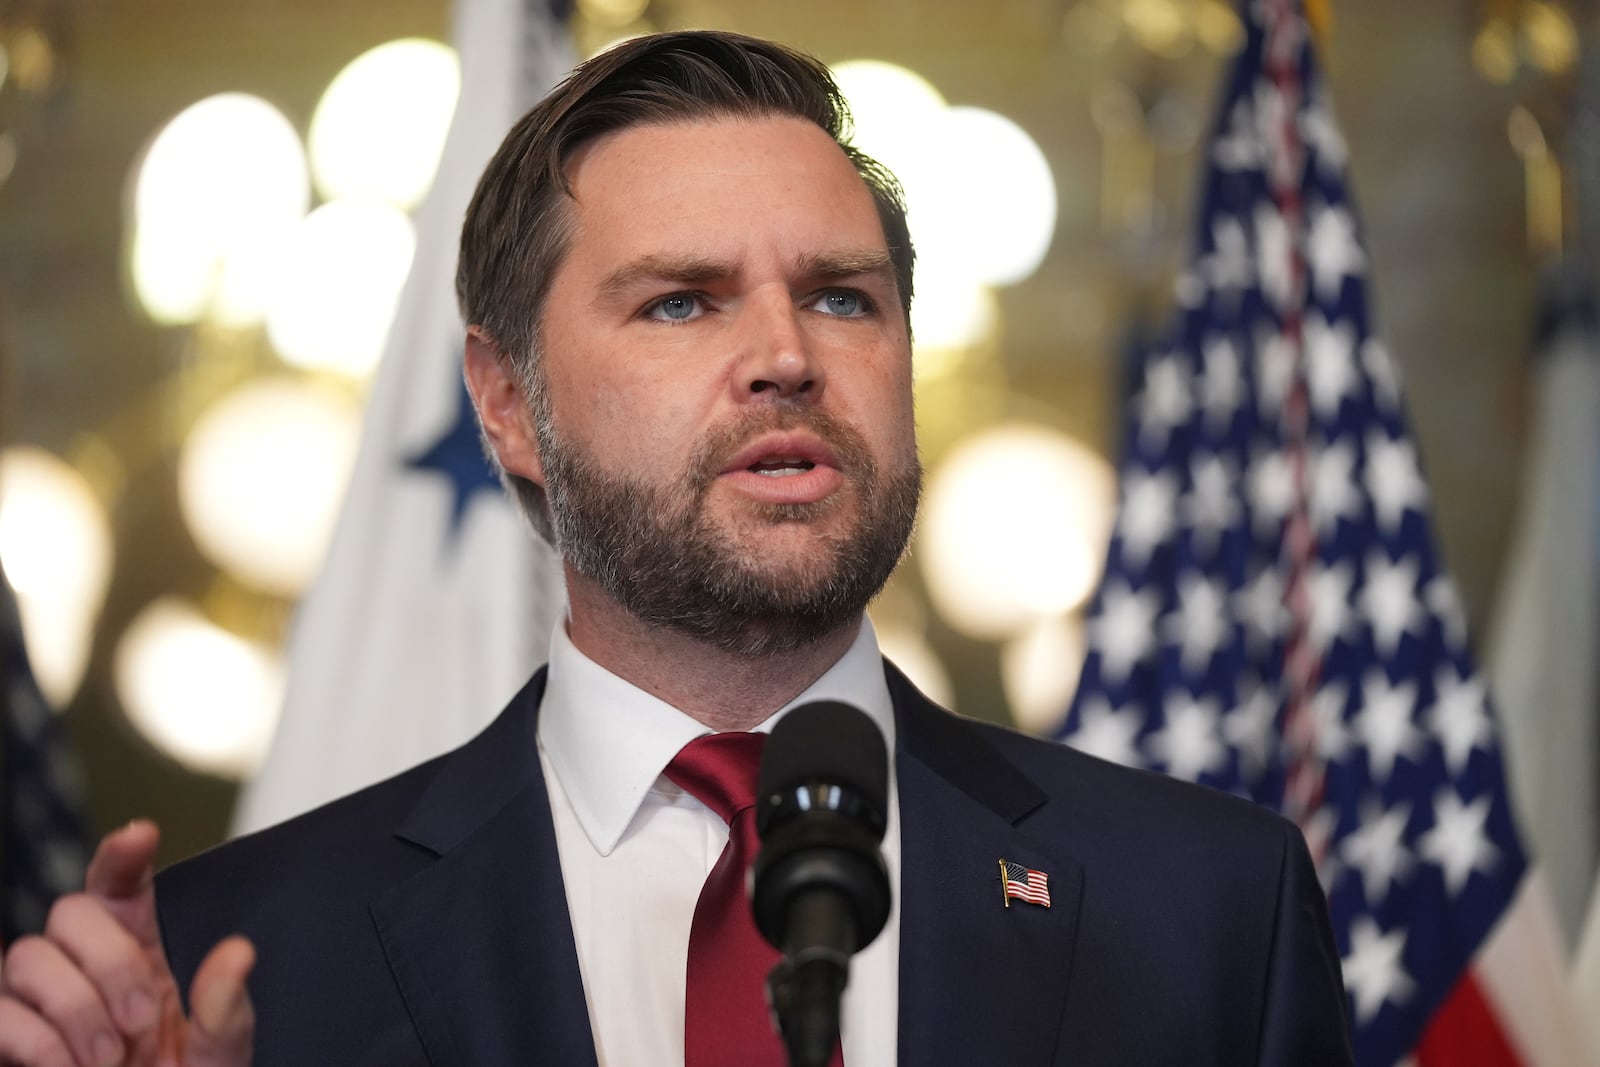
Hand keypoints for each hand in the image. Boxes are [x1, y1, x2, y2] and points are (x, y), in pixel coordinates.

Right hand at [0, 821, 253, 1066]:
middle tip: (141, 1023)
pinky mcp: (9, 1036)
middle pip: (72, 911)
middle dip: (109, 963)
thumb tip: (238, 951)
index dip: (123, 856)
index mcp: (142, 950)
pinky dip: (36, 1039)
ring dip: (75, 1008)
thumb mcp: (218, 1058)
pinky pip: (1, 1010)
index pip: (122, 884)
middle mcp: (86, 964)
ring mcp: (40, 999)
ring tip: (109, 1059)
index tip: (141, 836)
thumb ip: (226, 1011)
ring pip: (30, 955)